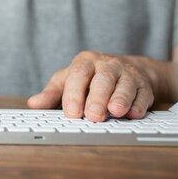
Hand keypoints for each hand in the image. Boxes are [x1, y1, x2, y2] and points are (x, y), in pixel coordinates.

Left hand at [27, 51, 156, 121]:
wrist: (129, 68)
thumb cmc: (91, 77)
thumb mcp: (68, 80)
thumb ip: (52, 93)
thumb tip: (33, 104)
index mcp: (85, 62)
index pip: (78, 74)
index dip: (74, 93)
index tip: (71, 112)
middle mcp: (107, 65)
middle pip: (102, 80)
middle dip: (97, 99)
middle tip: (93, 116)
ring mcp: (128, 74)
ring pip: (125, 86)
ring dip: (120, 99)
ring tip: (115, 112)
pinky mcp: (144, 86)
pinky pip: (142, 95)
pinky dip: (138, 105)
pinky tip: (134, 114)